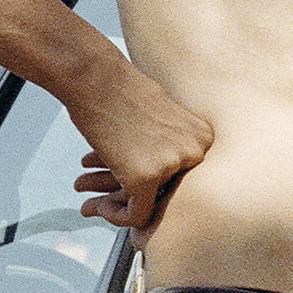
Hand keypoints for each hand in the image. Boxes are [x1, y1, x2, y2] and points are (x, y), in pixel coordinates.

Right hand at [71, 71, 214, 233]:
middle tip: (101, 195)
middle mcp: (196, 152)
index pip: (182, 181)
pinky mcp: (146, 176)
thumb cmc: (118, 92)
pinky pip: (137, 216)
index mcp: (204, 138)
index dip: (151, 188)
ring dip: (113, 205)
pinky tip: (93, 205)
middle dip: (127, 195)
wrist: (94, 76)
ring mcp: (172, 164)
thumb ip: (163, 152)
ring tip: (89, 197)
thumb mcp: (158, 121)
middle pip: (166, 194)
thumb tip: (153, 187)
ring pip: (149, 206)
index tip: (127, 187)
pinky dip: (113, 216)